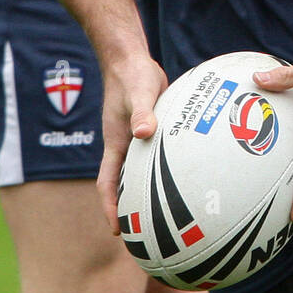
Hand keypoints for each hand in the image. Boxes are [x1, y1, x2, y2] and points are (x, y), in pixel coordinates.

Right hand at [96, 54, 167, 234]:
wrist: (129, 57)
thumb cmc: (131, 73)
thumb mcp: (138, 92)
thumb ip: (141, 112)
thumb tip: (144, 133)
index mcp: (116, 143)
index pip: (107, 184)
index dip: (110, 209)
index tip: (118, 232)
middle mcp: (124, 145)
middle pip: (123, 185)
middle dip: (130, 210)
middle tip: (145, 235)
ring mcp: (136, 138)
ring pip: (140, 172)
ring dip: (148, 191)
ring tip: (168, 214)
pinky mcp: (150, 129)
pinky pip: (155, 155)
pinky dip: (164, 167)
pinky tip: (185, 175)